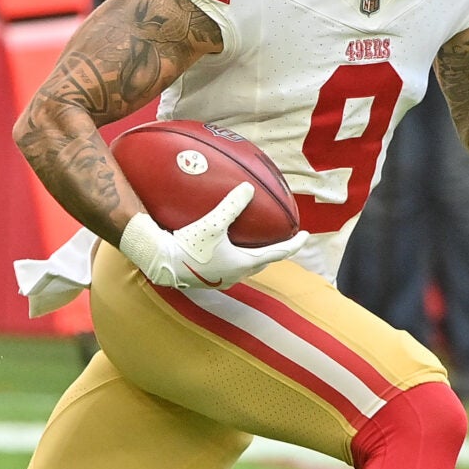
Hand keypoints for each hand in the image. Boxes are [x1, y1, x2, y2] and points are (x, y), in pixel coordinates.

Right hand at [118, 183, 307, 290]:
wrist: (162, 263)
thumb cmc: (190, 245)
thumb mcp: (213, 223)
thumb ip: (232, 206)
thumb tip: (248, 188)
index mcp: (244, 263)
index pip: (277, 253)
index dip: (294, 244)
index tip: (306, 235)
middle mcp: (236, 275)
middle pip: (263, 262)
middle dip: (274, 251)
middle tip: (282, 240)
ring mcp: (221, 280)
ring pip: (246, 267)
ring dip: (254, 256)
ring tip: (255, 243)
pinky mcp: (208, 279)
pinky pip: (229, 268)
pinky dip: (236, 258)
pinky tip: (226, 249)